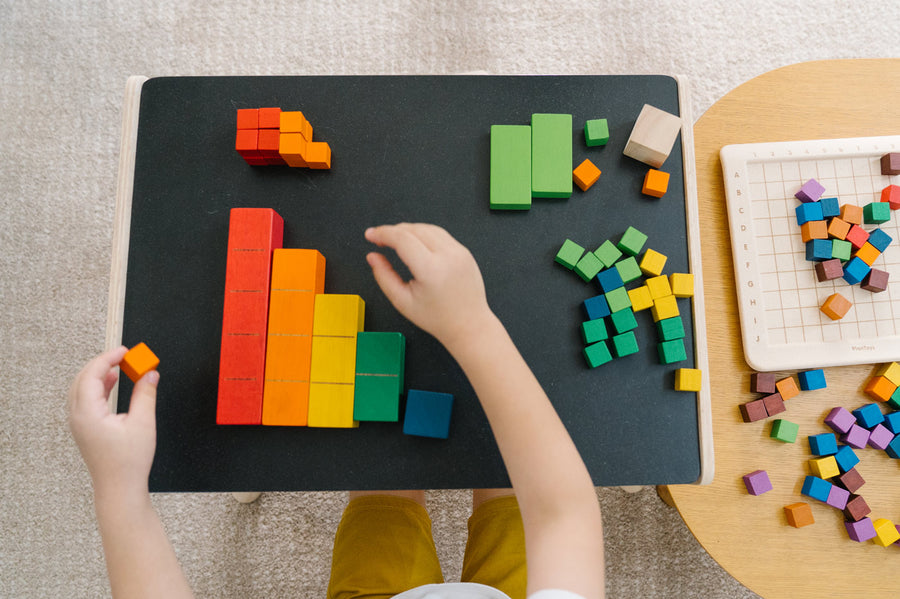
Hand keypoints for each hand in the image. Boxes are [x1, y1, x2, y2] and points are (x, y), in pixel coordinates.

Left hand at [68, 347, 158, 498]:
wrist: (119, 487)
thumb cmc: (129, 462)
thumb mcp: (143, 423)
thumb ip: (146, 394)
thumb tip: (150, 373)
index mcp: (88, 413)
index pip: (93, 374)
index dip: (108, 358)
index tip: (125, 351)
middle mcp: (78, 416)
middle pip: (82, 378)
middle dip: (102, 362)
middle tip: (124, 355)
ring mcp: (78, 422)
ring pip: (81, 387)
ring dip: (98, 373)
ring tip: (119, 365)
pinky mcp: (84, 427)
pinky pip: (85, 398)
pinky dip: (98, 385)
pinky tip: (112, 381)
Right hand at [365, 223, 495, 349]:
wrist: (469, 325)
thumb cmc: (438, 318)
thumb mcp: (402, 302)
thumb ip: (383, 276)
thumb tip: (372, 257)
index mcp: (431, 270)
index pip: (402, 239)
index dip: (382, 233)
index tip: (370, 234)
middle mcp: (448, 256)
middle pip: (414, 229)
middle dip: (393, 231)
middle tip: (379, 240)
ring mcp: (459, 252)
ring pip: (427, 228)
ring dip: (408, 230)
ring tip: (395, 241)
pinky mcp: (465, 252)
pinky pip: (441, 234)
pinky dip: (424, 234)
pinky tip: (415, 243)